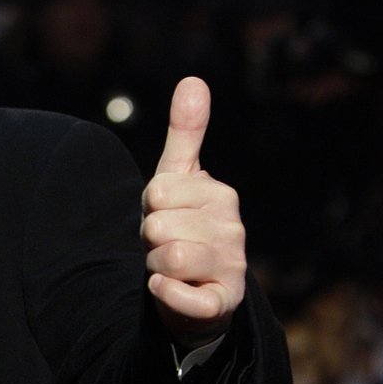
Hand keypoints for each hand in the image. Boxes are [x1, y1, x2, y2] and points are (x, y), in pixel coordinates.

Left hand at [141, 77, 245, 346]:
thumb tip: (193, 80)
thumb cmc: (180, 227)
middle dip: (150, 241)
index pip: (156, 193)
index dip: (148, 209)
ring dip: (155, 267)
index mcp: (221, 195)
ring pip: (169, 258)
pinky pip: (188, 298)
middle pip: (158, 226)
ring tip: (169, 268)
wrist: (191, 291)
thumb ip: (185, 132)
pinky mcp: (225, 303)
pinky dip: (168, 294)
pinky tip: (168, 289)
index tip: (164, 217)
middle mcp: (233, 229)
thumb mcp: (177, 178)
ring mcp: (233, 267)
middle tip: (165, 246)